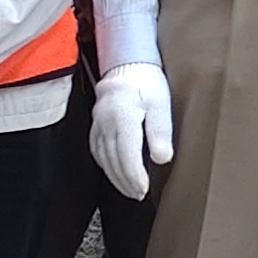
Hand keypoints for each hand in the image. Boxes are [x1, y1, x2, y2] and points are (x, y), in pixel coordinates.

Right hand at [91, 63, 173, 200]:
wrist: (126, 62)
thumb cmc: (146, 81)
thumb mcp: (161, 104)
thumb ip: (160, 132)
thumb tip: (161, 158)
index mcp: (123, 118)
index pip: (126, 156)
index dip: (134, 177)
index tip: (143, 189)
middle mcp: (106, 123)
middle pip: (113, 160)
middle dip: (125, 182)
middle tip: (138, 195)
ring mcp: (97, 123)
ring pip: (103, 157)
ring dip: (114, 176)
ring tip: (128, 189)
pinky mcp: (95, 123)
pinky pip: (96, 149)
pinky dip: (105, 164)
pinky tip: (113, 171)